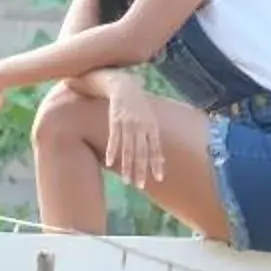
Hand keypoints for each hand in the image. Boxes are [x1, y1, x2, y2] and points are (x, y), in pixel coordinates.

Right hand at [90, 69, 165, 186]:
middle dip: (141, 170)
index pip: (156, 148)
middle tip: (139, 186)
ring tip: (127, 181)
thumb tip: (159, 157)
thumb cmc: (138, 104)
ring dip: (127, 166)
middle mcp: (141, 126)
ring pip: (128, 149)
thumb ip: (153, 137)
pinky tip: (111, 163)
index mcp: (152, 126)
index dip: (156, 164)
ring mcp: (128, 124)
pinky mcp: (115, 120)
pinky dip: (113, 151)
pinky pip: (114, 139)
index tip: (158, 179)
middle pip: (142, 152)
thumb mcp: (149, 118)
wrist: (124, 85)